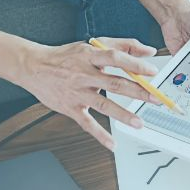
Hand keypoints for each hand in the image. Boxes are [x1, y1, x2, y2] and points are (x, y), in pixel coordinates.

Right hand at [16, 38, 161, 150]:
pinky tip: (112, 143)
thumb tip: (149, 51)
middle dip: (137, 92)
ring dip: (123, 114)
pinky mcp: (70, 107)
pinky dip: (100, 135)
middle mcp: (84, 74)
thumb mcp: (92, 45)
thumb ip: (123, 45)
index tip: (152, 71)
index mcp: (90, 56)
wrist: (33, 67)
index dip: (135, 64)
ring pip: (103, 104)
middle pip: (114, 83)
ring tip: (139, 123)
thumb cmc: (66, 56)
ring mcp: (77, 92)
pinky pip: (87, 123)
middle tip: (156, 99)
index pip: (116, 58)